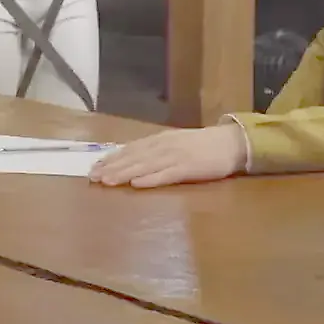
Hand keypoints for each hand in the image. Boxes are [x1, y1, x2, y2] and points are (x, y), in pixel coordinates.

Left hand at [87, 125, 247, 187]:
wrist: (231, 143)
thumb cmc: (203, 145)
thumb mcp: (176, 143)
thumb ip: (156, 150)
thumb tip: (131, 158)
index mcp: (160, 140)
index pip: (131, 149)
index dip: (112, 158)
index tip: (94, 167)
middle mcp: (164, 146)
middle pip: (134, 157)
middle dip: (112, 167)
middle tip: (92, 177)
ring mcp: (176, 157)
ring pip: (145, 166)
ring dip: (125, 173)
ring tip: (107, 181)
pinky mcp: (189, 169)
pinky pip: (167, 175)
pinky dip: (151, 179)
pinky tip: (137, 184)